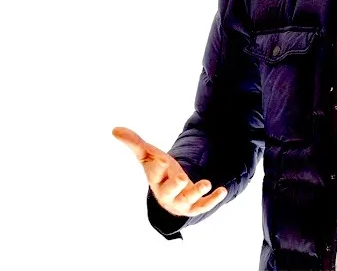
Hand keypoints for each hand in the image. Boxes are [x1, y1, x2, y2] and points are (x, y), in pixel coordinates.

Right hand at [112, 126, 226, 217]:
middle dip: (175, 186)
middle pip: (168, 192)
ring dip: (197, 192)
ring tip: (206, 182)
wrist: (171, 191)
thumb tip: (114, 129)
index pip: (153, 173)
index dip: (157, 166)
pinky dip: (212, 200)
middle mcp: (166, 193)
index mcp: (154, 179)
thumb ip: (134, 142)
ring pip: (188, 201)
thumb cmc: (158, 170)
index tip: (161, 158)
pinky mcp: (194, 206)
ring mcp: (180, 201)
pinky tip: (222, 190)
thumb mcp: (148, 155)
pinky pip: (203, 206)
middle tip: (182, 178)